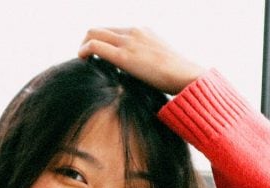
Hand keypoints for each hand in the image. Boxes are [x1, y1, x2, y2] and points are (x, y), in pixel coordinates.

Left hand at [78, 27, 205, 94]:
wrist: (187, 76)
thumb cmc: (178, 77)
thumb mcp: (162, 62)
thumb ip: (148, 61)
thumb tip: (140, 74)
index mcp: (143, 32)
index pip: (114, 30)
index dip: (102, 41)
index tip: (99, 56)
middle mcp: (134, 31)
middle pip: (100, 28)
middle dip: (89, 40)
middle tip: (86, 57)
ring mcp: (128, 41)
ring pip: (94, 33)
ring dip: (84, 45)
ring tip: (83, 59)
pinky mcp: (124, 56)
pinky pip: (95, 46)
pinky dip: (84, 50)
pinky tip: (82, 60)